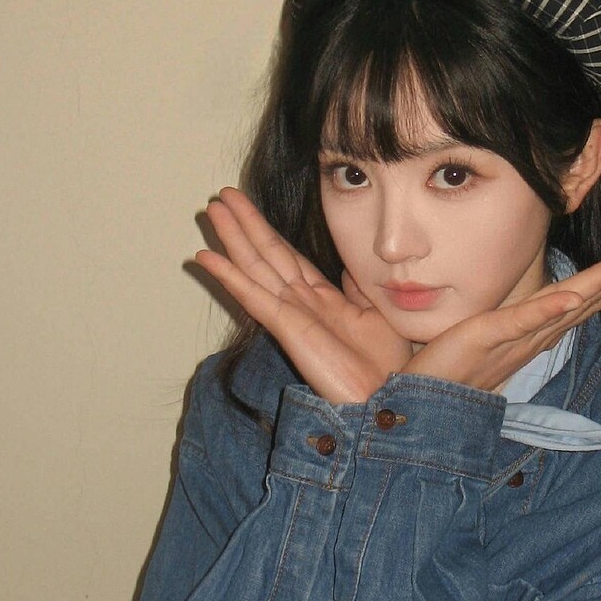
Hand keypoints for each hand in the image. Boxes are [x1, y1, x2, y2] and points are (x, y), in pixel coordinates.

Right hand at [190, 188, 412, 403]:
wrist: (392, 402)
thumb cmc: (390, 369)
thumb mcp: (378, 316)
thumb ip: (359, 291)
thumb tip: (353, 267)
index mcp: (325, 302)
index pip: (289, 259)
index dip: (268, 233)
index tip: (249, 210)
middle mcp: (303, 307)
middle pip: (267, 256)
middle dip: (244, 226)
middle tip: (221, 197)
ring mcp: (293, 317)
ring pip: (256, 269)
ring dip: (233, 239)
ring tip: (212, 210)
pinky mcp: (289, 330)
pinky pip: (255, 297)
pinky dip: (230, 277)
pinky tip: (208, 258)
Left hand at [403, 240, 600, 393]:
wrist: (423, 402)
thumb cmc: (452, 370)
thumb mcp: (492, 338)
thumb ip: (518, 324)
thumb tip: (539, 308)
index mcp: (537, 333)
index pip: (584, 302)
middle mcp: (535, 336)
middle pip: (587, 300)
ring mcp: (515, 338)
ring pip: (567, 306)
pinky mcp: (488, 336)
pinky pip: (522, 322)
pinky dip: (548, 309)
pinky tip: (572, 296)